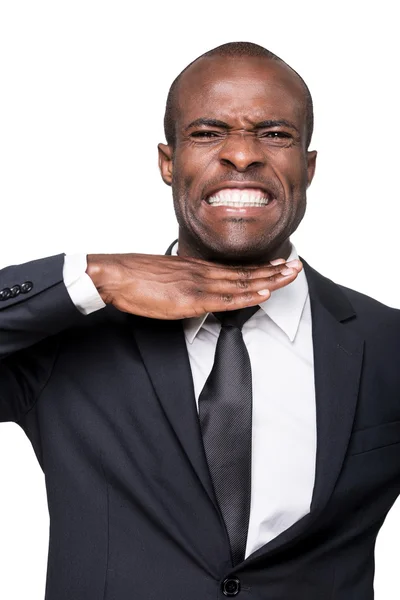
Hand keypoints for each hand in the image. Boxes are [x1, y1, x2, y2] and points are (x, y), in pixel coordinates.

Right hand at [86, 253, 301, 319]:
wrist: (115, 274)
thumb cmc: (135, 275)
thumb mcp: (166, 276)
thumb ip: (185, 282)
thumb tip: (195, 291)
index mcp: (197, 268)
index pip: (236, 268)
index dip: (261, 268)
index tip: (280, 264)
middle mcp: (202, 273)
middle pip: (245, 272)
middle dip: (274, 270)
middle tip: (297, 265)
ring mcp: (197, 284)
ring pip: (241, 283)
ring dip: (269, 279)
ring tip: (291, 274)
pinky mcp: (189, 299)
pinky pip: (224, 299)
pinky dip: (246, 296)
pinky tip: (263, 293)